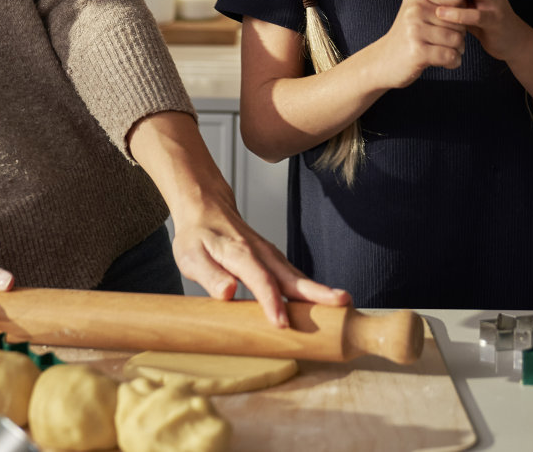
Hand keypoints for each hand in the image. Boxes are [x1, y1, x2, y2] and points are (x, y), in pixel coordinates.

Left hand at [168, 192, 350, 324]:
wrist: (206, 208)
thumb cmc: (197, 236)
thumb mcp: (191, 256)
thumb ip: (210, 276)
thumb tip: (227, 293)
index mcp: (239, 253)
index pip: (260, 280)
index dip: (272, 302)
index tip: (282, 323)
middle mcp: (260, 252)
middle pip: (290, 276)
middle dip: (316, 292)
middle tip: (340, 302)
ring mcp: (270, 254)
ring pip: (296, 275)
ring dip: (319, 290)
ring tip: (341, 302)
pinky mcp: (273, 259)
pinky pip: (293, 275)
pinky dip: (309, 288)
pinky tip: (322, 301)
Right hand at [369, 0, 465, 89]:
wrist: (381, 62)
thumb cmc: (407, 37)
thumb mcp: (417, 11)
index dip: (461, 14)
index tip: (452, 25)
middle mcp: (415, 9)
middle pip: (459, 19)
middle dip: (460, 34)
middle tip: (450, 42)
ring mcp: (415, 30)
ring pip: (457, 39)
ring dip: (457, 50)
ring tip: (447, 52)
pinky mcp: (418, 51)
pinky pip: (450, 55)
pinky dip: (453, 62)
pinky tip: (445, 62)